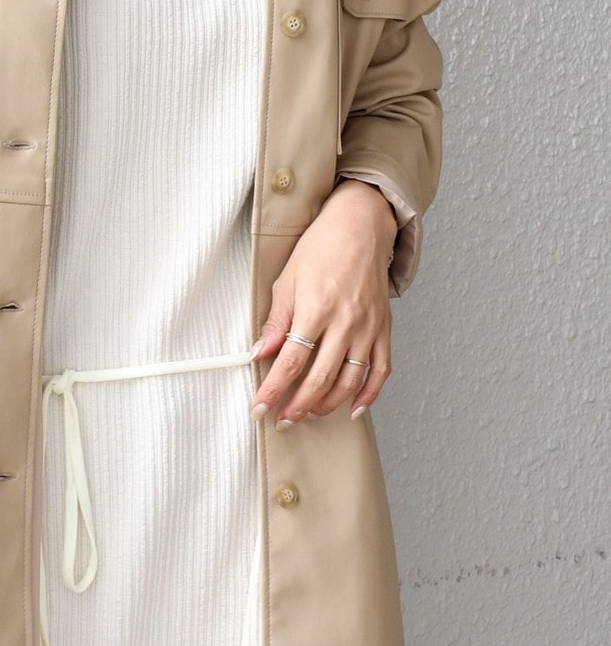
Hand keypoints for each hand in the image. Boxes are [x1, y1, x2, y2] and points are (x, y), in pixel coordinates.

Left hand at [250, 180, 397, 425]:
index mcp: (316, 308)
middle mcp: (345, 322)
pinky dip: (369, 394)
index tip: (260, 407)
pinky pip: (380, 370)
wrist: (361, 226)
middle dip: (297, 405)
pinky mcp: (384, 328)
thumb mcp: (286, 280)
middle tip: (282, 420)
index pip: (291, 361)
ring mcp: (368, 327)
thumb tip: (260, 353)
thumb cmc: (321, 247)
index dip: (274, 389)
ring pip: (350, 380)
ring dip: (328, 404)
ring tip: (309, 414)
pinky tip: (353, 408)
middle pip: (320, 378)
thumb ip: (276, 321)